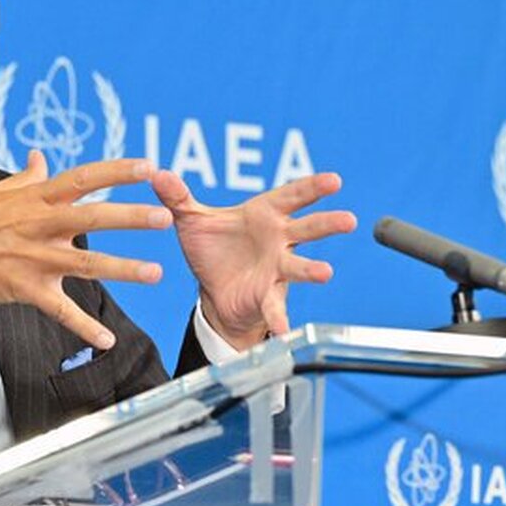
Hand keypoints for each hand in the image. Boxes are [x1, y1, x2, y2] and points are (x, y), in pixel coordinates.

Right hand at [0, 151, 171, 349]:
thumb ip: (25, 177)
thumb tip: (41, 157)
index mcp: (34, 198)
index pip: (82, 179)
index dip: (116, 172)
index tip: (147, 166)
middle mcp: (38, 225)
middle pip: (92, 218)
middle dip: (131, 218)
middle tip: (165, 218)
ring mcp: (33, 258)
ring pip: (86, 264)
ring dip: (123, 269)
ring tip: (155, 273)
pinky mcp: (25, 289)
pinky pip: (61, 310)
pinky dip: (84, 327)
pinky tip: (106, 340)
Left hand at [151, 171, 356, 349]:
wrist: (213, 288)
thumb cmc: (213, 246)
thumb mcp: (192, 219)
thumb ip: (177, 196)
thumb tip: (157, 173)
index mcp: (265, 214)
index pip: (292, 196)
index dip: (312, 187)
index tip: (334, 180)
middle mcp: (278, 240)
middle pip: (307, 228)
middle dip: (326, 223)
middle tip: (348, 219)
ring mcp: (277, 269)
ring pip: (298, 266)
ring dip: (312, 269)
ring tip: (325, 272)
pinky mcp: (267, 295)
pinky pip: (274, 307)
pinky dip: (279, 319)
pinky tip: (284, 331)